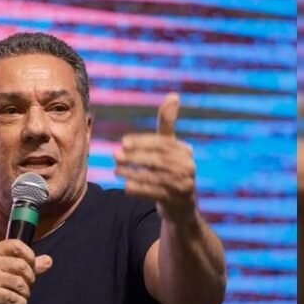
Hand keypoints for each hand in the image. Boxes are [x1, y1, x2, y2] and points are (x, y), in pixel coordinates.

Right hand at [0, 240, 52, 303]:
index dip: (30, 256)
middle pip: (21, 265)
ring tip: (19, 297)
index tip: (31, 267)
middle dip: (30, 279)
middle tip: (25, 287)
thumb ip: (27, 266)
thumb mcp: (4, 272)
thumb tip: (48, 260)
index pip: (16, 245)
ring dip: (25, 294)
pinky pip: (14, 298)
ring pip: (20, 283)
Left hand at [114, 93, 197, 224]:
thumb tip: (173, 95)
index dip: (142, 142)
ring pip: (155, 177)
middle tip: (115, 155)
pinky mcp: (178, 201)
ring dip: (133, 173)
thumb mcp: (170, 147)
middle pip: (158, 159)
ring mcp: (185, 185)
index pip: (162, 143)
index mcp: (185, 151)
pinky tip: (126, 187)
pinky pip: (157, 193)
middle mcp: (188, 166)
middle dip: (135, 157)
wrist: (182, 208)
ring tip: (116, 170)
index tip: (123, 142)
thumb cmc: (171, 171)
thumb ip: (168, 123)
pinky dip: (141, 190)